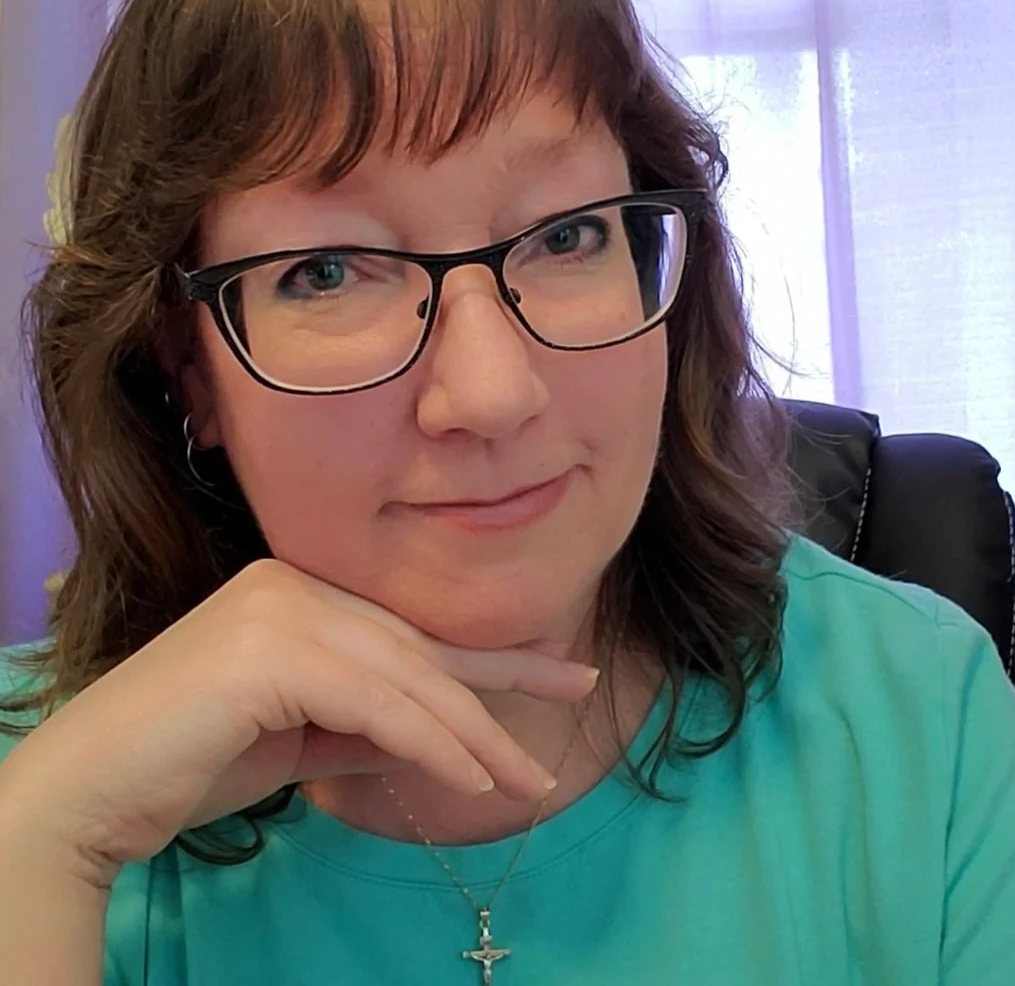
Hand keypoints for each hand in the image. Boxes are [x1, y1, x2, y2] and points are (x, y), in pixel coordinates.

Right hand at [0, 559, 598, 884]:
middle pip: (416, 652)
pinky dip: (430, 742)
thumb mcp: (303, 738)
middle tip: (556, 737)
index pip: (411, 630)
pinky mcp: (269, 648)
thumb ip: (367, 724)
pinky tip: (472, 777)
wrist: (93, 789)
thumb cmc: (190, 761)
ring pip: (406, 675)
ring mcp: (280, 608)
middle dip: (493, 702)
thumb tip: (440, 733)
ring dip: (472, 733)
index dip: (492, 658)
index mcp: (300, 589)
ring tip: (525, 780)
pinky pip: (376, 703)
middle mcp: (294, 582)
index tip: (563, 674)